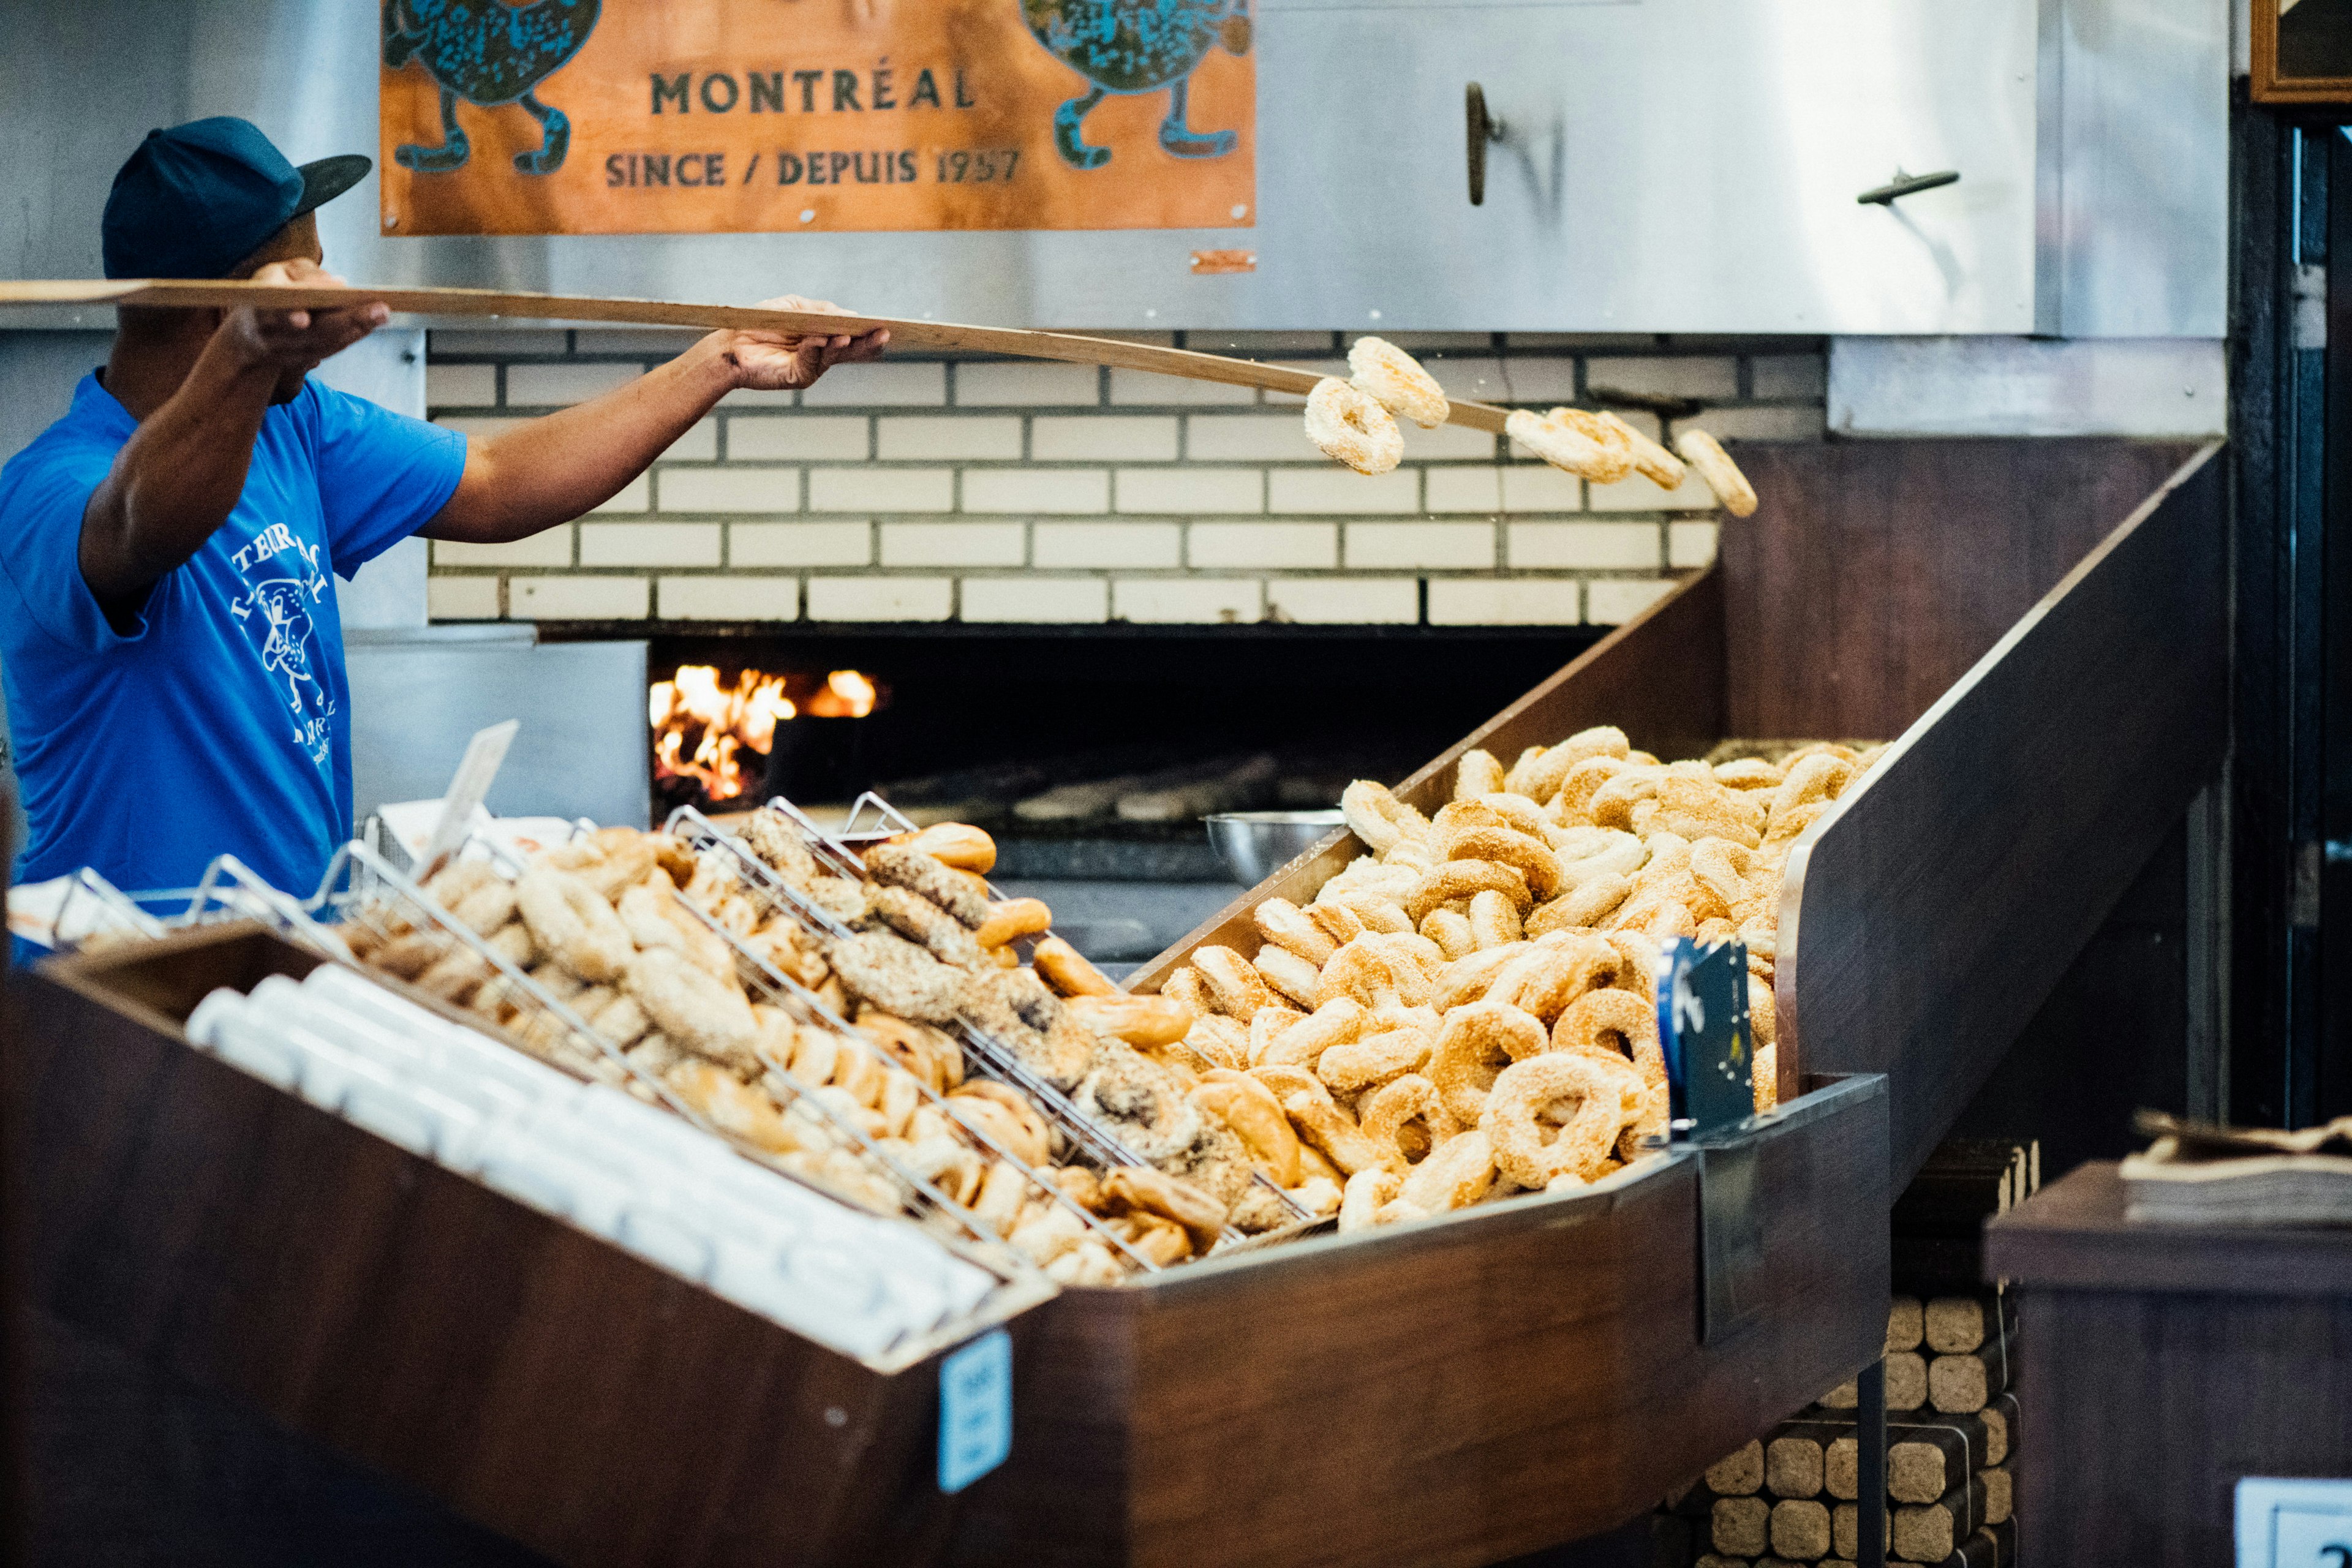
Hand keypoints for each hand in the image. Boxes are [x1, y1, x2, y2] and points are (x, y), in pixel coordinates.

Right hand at [218, 257, 388, 374]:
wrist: (248, 332)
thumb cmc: (269, 289)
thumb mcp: (278, 272)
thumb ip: (305, 275)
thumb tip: (338, 284)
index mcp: (257, 309)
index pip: (273, 313)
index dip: (287, 316)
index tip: (303, 319)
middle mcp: (271, 335)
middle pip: (310, 332)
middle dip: (345, 321)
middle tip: (379, 309)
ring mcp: (286, 353)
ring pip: (323, 344)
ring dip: (355, 330)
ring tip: (380, 314)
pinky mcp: (301, 363)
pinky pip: (328, 350)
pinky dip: (350, 337)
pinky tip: (370, 324)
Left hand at [722, 294, 888, 391]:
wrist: (731, 343)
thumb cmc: (761, 322)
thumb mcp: (794, 307)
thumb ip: (821, 309)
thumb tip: (850, 313)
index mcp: (823, 339)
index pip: (852, 337)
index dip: (868, 333)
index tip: (885, 326)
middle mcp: (821, 355)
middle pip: (850, 350)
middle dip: (867, 342)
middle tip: (884, 334)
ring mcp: (810, 367)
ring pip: (834, 356)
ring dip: (844, 345)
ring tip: (852, 334)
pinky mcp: (796, 376)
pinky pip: (810, 362)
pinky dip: (816, 349)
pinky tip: (820, 339)